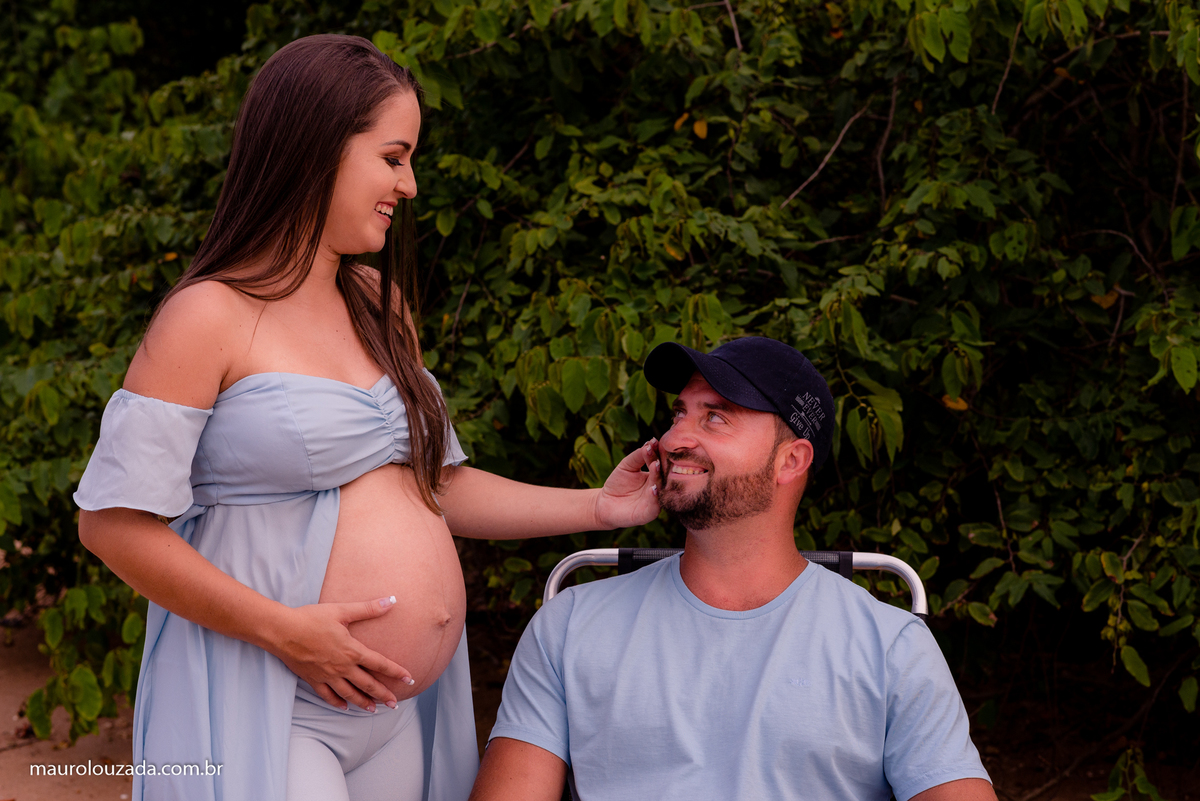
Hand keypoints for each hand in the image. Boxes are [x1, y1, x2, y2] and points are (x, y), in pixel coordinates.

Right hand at [271, 596, 413, 711]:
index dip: (396, 672)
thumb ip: (368, 608)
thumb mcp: (342, 610)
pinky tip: (344, 706)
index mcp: (352, 651)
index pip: (380, 664)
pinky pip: (328, 695)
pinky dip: (337, 702)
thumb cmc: (311, 618)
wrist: (282, 631)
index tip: (409, 680)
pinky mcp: (313, 679)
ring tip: (373, 710)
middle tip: (394, 704)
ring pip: (349, 694)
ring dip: (363, 703)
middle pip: (367, 684)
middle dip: (383, 695)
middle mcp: (342, 667)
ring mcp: (327, 676)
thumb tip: (392, 601)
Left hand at [593, 439, 661, 528]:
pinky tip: (653, 489)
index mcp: (655, 475)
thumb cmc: (617, 483)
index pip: (660, 462)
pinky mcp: (649, 513)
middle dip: (661, 465)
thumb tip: (651, 442)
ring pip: (662, 490)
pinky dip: (654, 497)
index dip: (658, 453)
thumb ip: (639, 455)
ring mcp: (655, 501)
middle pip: (664, 475)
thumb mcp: (627, 465)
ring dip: (659, 479)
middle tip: (658, 455)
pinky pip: (655, 506)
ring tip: (655, 467)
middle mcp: (658, 487)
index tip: (656, 442)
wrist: (604, 504)